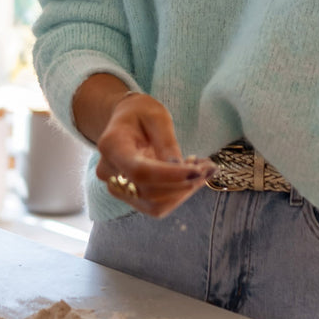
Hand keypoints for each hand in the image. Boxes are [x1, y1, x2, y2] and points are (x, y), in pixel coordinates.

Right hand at [94, 93, 213, 217]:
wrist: (124, 122)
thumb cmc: (141, 114)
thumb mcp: (157, 117)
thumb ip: (166, 142)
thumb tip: (180, 169)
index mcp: (112, 145)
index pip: (140, 171)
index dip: (170, 176)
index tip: (198, 171)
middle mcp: (108, 172)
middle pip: (149, 192)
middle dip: (184, 184)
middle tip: (209, 166)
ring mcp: (117, 187)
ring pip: (155, 205)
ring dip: (184, 192)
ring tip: (202, 170)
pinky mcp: (129, 196)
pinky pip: (157, 205)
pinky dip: (178, 194)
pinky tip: (190, 176)